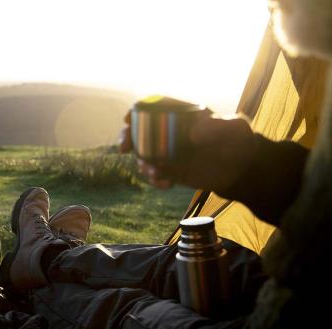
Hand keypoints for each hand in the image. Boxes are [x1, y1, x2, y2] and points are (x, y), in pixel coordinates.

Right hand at [119, 110, 257, 191]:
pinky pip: (155, 173)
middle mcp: (171, 131)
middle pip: (140, 130)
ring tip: (155, 173)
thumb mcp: (234, 129)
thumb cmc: (239, 141)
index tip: (128, 120)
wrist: (242, 169)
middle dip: (127, 137)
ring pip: (144, 154)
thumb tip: (192, 133)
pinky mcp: (171, 169)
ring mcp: (169, 151)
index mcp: (182, 114)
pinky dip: (155, 179)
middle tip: (124, 148)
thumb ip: (217, 127)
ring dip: (142, 164)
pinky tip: (166, 184)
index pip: (154, 107)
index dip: (137, 111)